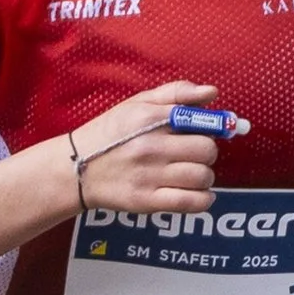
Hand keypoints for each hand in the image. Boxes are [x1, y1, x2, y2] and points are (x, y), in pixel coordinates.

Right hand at [62, 83, 227, 215]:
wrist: (75, 169)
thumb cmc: (110, 133)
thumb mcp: (137, 103)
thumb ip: (176, 93)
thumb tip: (212, 92)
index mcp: (149, 118)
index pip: (199, 121)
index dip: (216, 126)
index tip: (217, 129)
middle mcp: (150, 147)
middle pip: (206, 150)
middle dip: (207, 152)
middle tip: (195, 153)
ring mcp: (149, 176)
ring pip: (202, 176)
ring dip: (204, 176)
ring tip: (191, 172)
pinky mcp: (147, 201)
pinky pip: (192, 202)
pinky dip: (203, 199)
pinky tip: (197, 192)